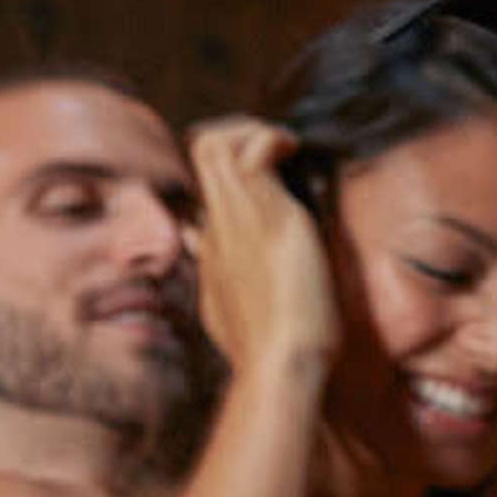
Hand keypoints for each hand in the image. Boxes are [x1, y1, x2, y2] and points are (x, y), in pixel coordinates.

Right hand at [185, 116, 343, 376]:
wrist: (278, 366)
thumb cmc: (268, 352)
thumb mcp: (235, 315)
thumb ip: (224, 286)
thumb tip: (208, 263)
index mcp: (212, 248)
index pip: (205, 188)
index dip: (228, 169)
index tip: (264, 173)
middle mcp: (216, 226)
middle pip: (201, 150)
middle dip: (236, 132)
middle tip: (274, 148)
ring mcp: (236, 218)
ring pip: (217, 141)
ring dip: (252, 130)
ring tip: (284, 147)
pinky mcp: (268, 215)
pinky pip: (255, 150)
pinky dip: (273, 139)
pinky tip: (295, 152)